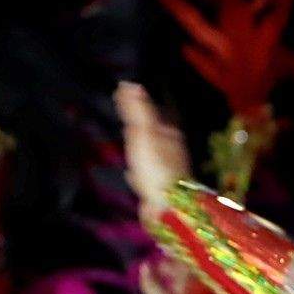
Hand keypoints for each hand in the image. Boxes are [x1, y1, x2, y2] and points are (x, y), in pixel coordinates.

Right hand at [115, 81, 192, 233]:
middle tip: (126, 116)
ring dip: (139, 149)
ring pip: (151, 155)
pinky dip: (138, 173)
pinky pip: (147, 177)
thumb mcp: (144, 132)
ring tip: (128, 142)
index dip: (135, 103)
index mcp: (169, 134)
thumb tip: (131, 85)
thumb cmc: (156, 167)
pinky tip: (132, 175)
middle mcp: (172, 151)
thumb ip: (138, 110)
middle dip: (140, 125)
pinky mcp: (160, 192)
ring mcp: (167, 172)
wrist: (167, 208)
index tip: (121, 92)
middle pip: (153, 133)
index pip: (151, 112)